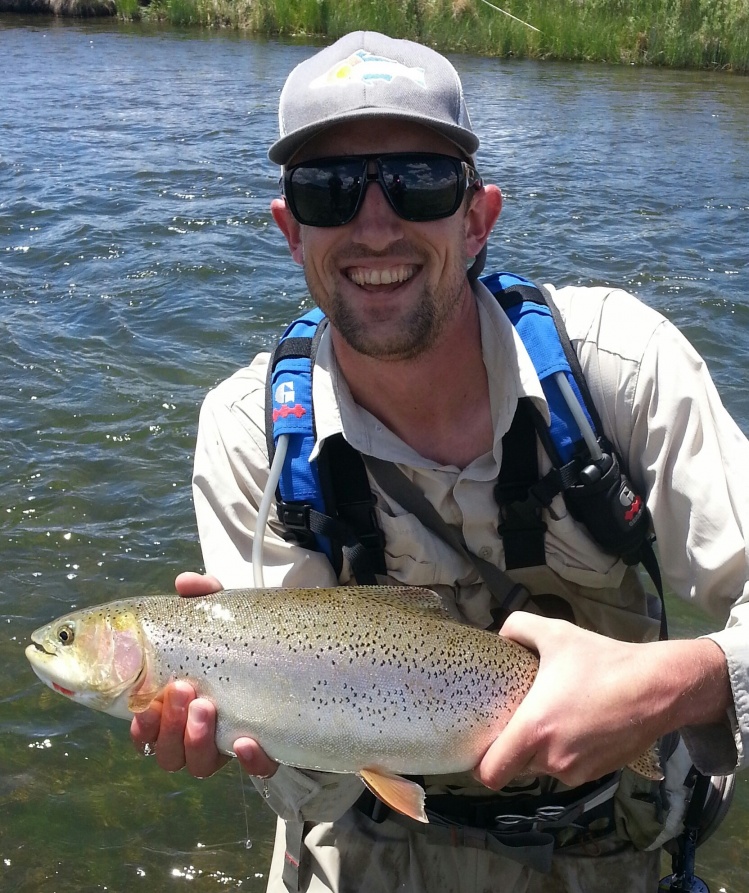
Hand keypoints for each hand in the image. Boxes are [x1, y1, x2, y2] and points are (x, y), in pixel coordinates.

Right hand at [129, 572, 278, 779]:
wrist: (298, 656)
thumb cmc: (245, 642)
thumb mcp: (225, 618)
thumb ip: (205, 598)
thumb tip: (185, 582)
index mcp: (180, 709)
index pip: (149, 733)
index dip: (143, 728)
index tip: (144, 708)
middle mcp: (200, 734)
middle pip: (171, 754)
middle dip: (170, 727)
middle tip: (184, 690)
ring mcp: (232, 745)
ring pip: (201, 765)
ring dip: (197, 740)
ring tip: (207, 706)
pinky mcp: (270, 750)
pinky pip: (258, 768)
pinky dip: (249, 760)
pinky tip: (247, 741)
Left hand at [474, 612, 728, 790]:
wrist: (658, 687)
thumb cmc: (601, 661)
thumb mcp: (555, 633)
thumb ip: (518, 627)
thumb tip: (501, 635)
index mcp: (533, 731)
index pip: (490, 773)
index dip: (479, 762)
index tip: (482, 741)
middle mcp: (552, 760)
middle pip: (516, 767)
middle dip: (513, 748)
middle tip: (517, 719)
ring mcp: (577, 771)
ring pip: (543, 768)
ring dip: (542, 749)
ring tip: (553, 716)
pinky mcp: (598, 774)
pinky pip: (569, 767)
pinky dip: (566, 752)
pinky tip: (576, 723)